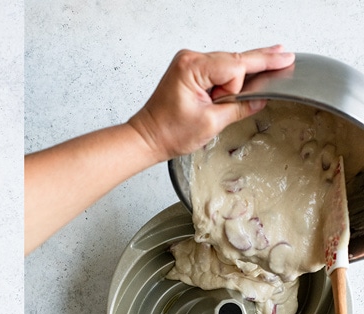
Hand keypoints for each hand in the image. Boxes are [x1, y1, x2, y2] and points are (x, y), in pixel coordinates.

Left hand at [128, 45, 294, 161]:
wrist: (147, 138)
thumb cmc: (168, 132)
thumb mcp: (211, 123)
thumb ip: (239, 108)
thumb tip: (260, 99)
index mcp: (191, 68)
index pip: (235, 67)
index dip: (241, 87)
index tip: (266, 85)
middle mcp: (189, 60)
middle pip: (235, 59)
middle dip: (257, 65)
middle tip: (286, 56)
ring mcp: (189, 63)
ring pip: (229, 63)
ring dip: (241, 76)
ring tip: (268, 71)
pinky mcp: (190, 71)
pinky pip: (219, 68)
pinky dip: (232, 76)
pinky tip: (250, 73)